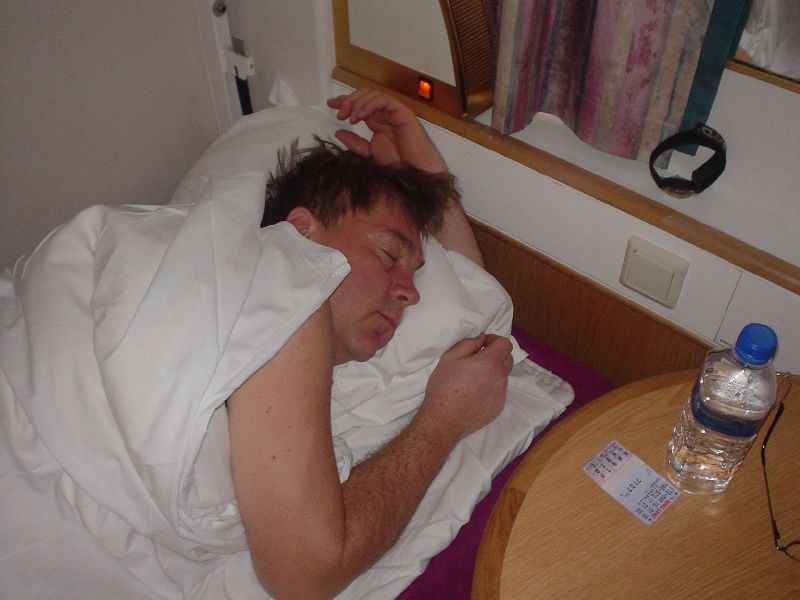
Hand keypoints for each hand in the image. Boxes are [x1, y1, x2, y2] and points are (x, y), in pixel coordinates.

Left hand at [327, 88, 447, 172]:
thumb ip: (355, 144)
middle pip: (364, 96)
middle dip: (349, 101)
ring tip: (350, 118)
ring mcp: (394, 113)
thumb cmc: (399, 165)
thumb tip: (339, 133)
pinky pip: (385, 100)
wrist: (417, 172)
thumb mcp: (369, 155)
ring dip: (358, 103)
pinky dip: (371, 104)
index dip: (344, 101)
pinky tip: (361, 115)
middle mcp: (385, 115)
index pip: (359, 105)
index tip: (330, 104)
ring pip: (373, 95)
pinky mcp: (403, 113)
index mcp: (377, 122)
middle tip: (339, 113)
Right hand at [419, 334, 512, 442]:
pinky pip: (499, 391)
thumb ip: (468, 343)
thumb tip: (481, 338)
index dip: (494, 340)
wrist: (444, 421)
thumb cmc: (443, 387)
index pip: (505, 344)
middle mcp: (500, 378)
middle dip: (496, 354)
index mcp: (489, 363)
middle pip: (508, 359)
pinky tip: (474, 393)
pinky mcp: (498, 407)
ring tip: (473, 378)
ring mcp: (501, 394)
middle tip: (478, 359)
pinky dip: (490, 387)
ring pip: (503, 376)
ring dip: (493, 372)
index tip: (482, 344)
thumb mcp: (449, 358)